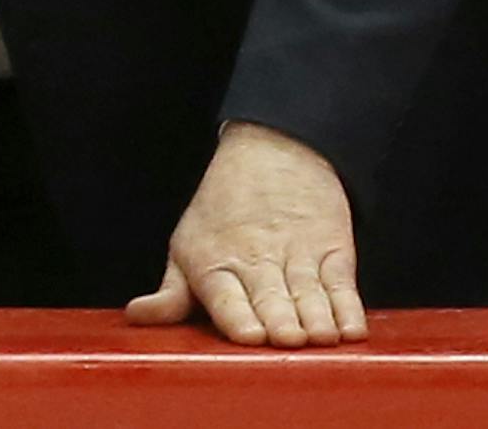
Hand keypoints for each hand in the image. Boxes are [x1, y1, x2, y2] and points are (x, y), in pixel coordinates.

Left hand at [125, 122, 365, 346]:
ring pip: (308, 292)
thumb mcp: (187, 245)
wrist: (275, 148)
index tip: (251, 335)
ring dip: (316, 317)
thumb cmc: (223, 211)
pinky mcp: (333, 249)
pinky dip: (348, 307)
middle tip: (288, 339)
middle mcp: (258, 261)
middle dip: (280, 319)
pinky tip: (350, 330)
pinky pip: (341, 283)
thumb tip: (137, 316)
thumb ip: (171, 293)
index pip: (225, 297)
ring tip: (321, 336)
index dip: (238, 316)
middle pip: (271, 296)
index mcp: (215, 264)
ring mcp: (298, 255)